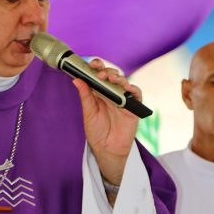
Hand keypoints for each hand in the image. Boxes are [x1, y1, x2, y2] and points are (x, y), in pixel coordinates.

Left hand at [73, 58, 140, 185]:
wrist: (107, 149)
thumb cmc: (97, 132)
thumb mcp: (89, 113)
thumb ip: (86, 96)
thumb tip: (77, 80)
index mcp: (99, 93)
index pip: (98, 75)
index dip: (96, 67)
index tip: (91, 64)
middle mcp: (111, 93)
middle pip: (111, 75)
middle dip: (106, 71)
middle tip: (99, 73)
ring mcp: (123, 99)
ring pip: (123, 82)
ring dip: (118, 77)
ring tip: (111, 78)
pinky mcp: (133, 107)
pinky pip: (136, 94)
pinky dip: (132, 88)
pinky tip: (126, 87)